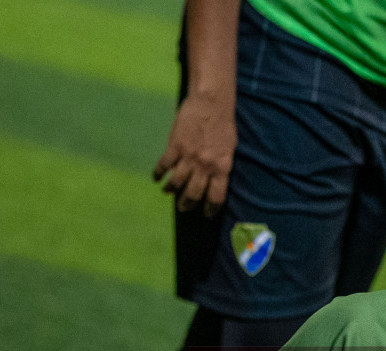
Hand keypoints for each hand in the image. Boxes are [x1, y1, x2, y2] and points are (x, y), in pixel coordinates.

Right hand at [152, 93, 235, 215]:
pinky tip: (156, 178)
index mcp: (221, 168)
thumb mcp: (229, 149)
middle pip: (194, 194)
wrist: (211, 102)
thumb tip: (214, 179)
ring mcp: (188, 157)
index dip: (210, 209)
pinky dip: (158, 174)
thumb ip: (221, 165)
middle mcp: (205, 167)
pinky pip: (163, 165)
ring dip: (171, 191)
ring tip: (168, 192)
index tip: (205, 214)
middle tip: (183, 207)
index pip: (216, 197)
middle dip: (187, 204)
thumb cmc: (223, 124)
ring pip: (176, 183)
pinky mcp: (175, 147)